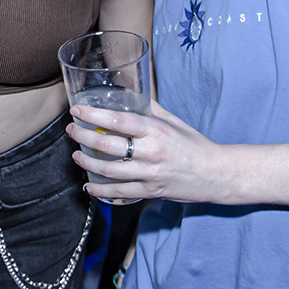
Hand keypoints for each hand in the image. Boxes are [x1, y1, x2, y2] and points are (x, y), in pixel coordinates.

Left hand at [67, 99, 237, 203]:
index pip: (119, 121)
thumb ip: (151, 110)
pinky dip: (100, 191)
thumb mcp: (174, 122)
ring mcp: (149, 174)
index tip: (77, 111)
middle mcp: (151, 152)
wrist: (216, 174)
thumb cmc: (195, 145)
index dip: (94, 116)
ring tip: (76, 156)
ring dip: (87, 163)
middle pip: (108, 146)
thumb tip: (131, 96)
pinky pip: (119, 193)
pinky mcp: (150, 192)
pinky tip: (89, 187)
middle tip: (72, 130)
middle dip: (83, 137)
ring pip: (109, 171)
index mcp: (156, 131)